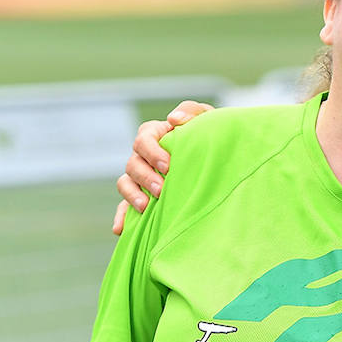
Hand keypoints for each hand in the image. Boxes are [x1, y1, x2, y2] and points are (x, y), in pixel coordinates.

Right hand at [111, 100, 213, 234]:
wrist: (221, 159)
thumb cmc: (210, 136)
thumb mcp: (208, 118)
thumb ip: (192, 111)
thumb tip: (173, 119)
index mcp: (156, 135)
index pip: (143, 138)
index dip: (152, 152)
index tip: (169, 166)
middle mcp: (144, 156)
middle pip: (132, 163)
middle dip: (145, 177)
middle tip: (162, 190)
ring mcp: (140, 178)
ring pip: (125, 183)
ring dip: (132, 195)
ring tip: (146, 207)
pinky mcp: (141, 197)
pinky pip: (124, 208)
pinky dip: (121, 218)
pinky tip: (120, 230)